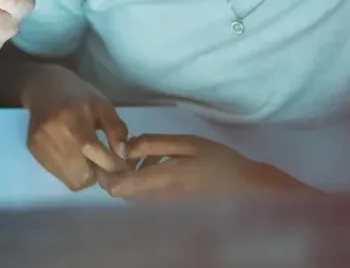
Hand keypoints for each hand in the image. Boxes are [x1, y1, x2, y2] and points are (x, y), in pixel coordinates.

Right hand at [22, 65, 129, 189]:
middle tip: (101, 161)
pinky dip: (69, 170)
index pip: (99, 158)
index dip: (115, 166)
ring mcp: (41, 146)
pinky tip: (72, 154)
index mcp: (75, 124)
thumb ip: (116, 129)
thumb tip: (123, 155)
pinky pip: (57, 174)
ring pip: (70, 180)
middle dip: (97, 173)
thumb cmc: (77, 94)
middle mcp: (55, 138)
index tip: (123, 165)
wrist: (42, 86)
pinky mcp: (33, 151)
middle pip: (83, 177)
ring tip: (86, 157)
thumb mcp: (103, 105)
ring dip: (83, 174)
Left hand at [98, 134, 314, 200]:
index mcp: (159, 181)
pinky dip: (137, 177)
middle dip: (111, 169)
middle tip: (118, 145)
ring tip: (136, 151)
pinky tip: (150, 161)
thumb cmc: (219, 162)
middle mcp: (155, 198)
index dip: (103, 170)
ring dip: (124, 173)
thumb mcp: (186, 143)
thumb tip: (123, 147)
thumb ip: (152, 145)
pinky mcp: (167, 205)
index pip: (115, 187)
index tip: (104, 148)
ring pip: (128, 192)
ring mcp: (160, 204)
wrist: (246, 189)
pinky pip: (141, 193)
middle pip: (117, 190)